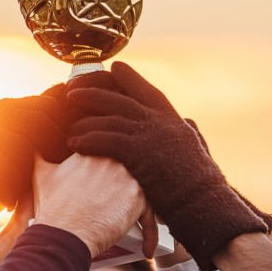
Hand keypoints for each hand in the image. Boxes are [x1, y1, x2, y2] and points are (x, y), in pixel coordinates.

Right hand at [33, 154, 149, 258]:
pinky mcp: (138, 197)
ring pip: (146, 189)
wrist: (61, 234)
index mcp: (92, 148)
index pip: (114, 155)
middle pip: (133, 170)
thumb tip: (33, 145)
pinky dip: (152, 232)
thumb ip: (41, 156)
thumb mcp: (41, 174)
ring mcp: (128, 175)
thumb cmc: (51, 209)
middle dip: (134, 189)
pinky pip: (152, 212)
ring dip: (147, 211)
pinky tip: (147, 248)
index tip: (117, 190)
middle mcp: (113, 157)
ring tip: (144, 227)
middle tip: (133, 208)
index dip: (116, 174)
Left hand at [65, 62, 270, 270]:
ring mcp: (150, 135)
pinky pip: (106, 139)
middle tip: (73, 92)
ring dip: (84, 121)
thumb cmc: (200, 186)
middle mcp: (161, 122)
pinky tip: (75, 144)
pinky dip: (88, 139)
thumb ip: (188, 133)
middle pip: (121, 98)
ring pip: (109, 117)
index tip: (115, 68)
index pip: (148, 92)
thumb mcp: (197, 150)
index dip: (130, 79)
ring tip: (69, 127)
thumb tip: (186, 122)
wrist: (202, 202)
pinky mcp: (139, 152)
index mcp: (173, 121)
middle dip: (94, 92)